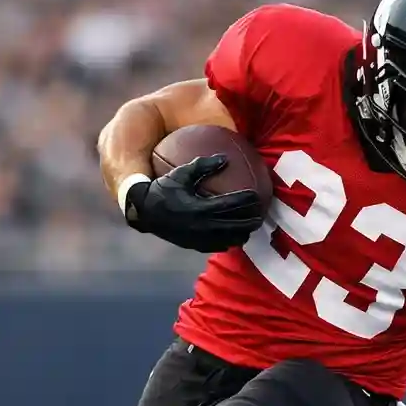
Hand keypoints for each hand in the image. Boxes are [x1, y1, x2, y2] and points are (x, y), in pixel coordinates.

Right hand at [124, 154, 263, 252]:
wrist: (144, 212)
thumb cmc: (162, 189)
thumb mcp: (180, 174)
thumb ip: (202, 165)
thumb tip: (225, 158)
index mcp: (199, 208)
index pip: (230, 204)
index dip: (245, 200)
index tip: (257, 195)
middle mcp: (201, 226)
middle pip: (235, 226)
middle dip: (251, 221)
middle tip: (261, 214)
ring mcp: (199, 239)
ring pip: (229, 240)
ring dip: (242, 234)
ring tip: (251, 227)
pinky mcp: (195, 246)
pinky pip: (217, 246)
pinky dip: (229, 242)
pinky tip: (235, 236)